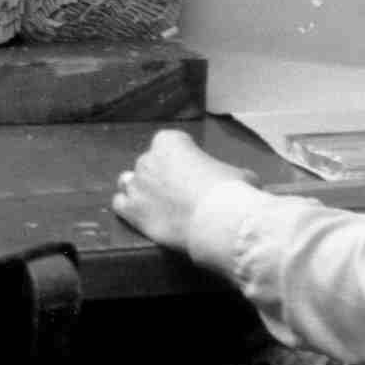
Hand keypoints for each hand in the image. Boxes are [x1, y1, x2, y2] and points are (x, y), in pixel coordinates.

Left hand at [112, 130, 256, 256]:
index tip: (197, 171)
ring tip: (158, 203)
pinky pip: (120, 204)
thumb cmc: (232, 192)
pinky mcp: (131, 210)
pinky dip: (129, 208)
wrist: (218, 223)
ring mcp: (136, 183)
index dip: (185, 157)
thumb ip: (232, 174)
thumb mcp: (242, 174)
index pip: (173, 143)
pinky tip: (143, 216)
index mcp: (170, 141)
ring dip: (140, 188)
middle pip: (151, 163)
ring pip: (129, 181)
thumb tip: (244, 182)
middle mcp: (147, 158)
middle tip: (182, 193)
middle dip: (163, 175)